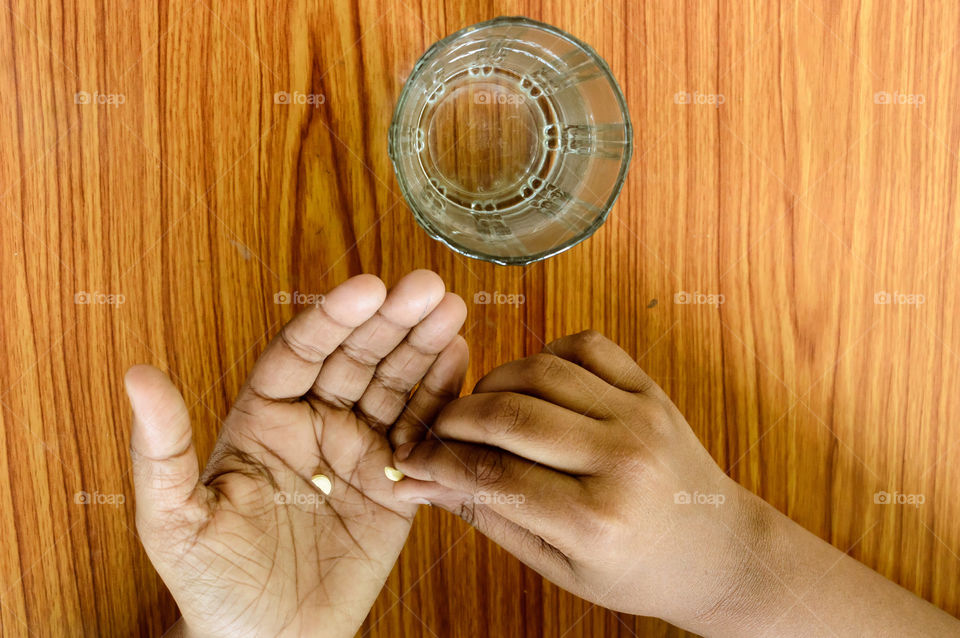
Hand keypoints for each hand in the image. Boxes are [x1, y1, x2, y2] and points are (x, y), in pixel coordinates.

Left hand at [126, 271, 467, 637]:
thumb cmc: (213, 586)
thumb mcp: (173, 520)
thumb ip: (162, 448)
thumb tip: (137, 374)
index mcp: (263, 419)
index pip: (300, 353)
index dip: (333, 319)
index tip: (367, 288)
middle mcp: (314, 423)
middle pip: (356, 358)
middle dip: (391, 321)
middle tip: (426, 288)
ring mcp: (357, 450)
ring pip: (394, 386)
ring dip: (423, 347)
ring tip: (451, 312)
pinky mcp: (395, 483)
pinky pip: (420, 433)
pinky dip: (441, 397)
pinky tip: (458, 359)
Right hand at [389, 330, 959, 636]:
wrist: (720, 552)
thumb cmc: (638, 570)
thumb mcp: (561, 566)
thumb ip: (493, 519)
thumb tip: (425, 485)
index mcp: (595, 520)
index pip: (493, 476)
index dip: (440, 462)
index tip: (412, 457)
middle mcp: (619, 460)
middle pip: (511, 415)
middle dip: (457, 417)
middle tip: (436, 427)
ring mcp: (640, 416)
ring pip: (541, 371)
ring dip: (496, 383)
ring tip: (482, 408)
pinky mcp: (651, 390)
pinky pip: (585, 346)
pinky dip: (546, 354)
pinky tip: (533, 381)